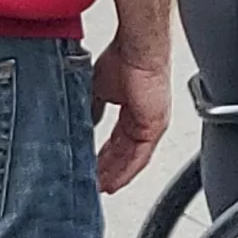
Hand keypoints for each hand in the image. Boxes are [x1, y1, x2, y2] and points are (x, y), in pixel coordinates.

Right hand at [90, 41, 170, 192]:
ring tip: (100, 188)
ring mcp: (152, 123)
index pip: (117, 141)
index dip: (104, 157)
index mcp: (131, 109)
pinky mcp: (155, 126)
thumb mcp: (97, 89)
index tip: (91, 170)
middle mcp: (143, 118)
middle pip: (124, 153)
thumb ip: (92, 107)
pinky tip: (114, 182)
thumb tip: (82, 122)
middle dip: (108, 171)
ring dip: (116, 175)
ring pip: (132, 158)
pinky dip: (126, 171)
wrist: (135, 49)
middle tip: (93, 185)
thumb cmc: (120, 58)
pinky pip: (140, 156)